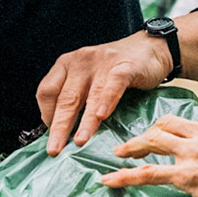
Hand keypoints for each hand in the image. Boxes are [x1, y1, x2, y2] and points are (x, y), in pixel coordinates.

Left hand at [38, 29, 175, 154]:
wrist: (150, 48)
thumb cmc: (116, 67)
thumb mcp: (88, 78)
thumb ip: (76, 97)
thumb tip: (62, 132)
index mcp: (67, 64)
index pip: (46, 91)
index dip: (46, 115)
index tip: (51, 135)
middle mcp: (81, 62)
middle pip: (66, 98)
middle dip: (60, 127)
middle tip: (55, 148)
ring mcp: (102, 63)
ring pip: (90, 96)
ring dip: (84, 122)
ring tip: (80, 141)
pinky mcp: (125, 67)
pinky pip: (113, 85)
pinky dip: (106, 101)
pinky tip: (102, 116)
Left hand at [98, 115, 197, 196]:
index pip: (189, 122)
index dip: (171, 128)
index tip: (162, 135)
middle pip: (166, 124)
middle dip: (147, 132)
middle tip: (135, 143)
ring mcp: (193, 153)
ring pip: (153, 141)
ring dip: (133, 147)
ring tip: (119, 154)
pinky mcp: (186, 176)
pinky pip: (148, 173)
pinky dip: (125, 176)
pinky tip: (110, 180)